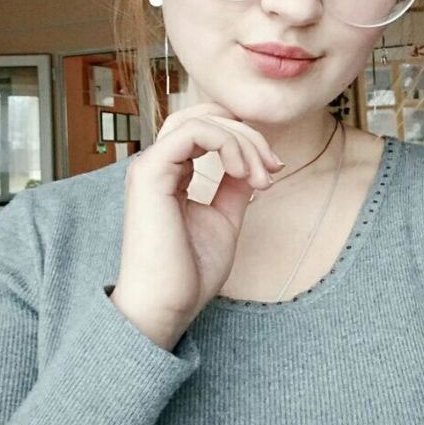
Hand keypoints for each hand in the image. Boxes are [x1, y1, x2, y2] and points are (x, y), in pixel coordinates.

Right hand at [110, 102, 284, 348]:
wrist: (167, 306)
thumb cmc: (190, 272)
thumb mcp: (225, 219)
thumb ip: (234, 187)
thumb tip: (252, 162)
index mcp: (171, 174)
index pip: (207, 131)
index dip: (245, 141)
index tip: (273, 171)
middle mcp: (158, 165)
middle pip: (205, 117)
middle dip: (248, 135)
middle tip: (273, 169)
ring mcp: (150, 166)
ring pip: (202, 121)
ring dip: (242, 141)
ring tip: (260, 177)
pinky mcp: (150, 172)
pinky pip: (193, 132)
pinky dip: (227, 144)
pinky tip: (242, 172)